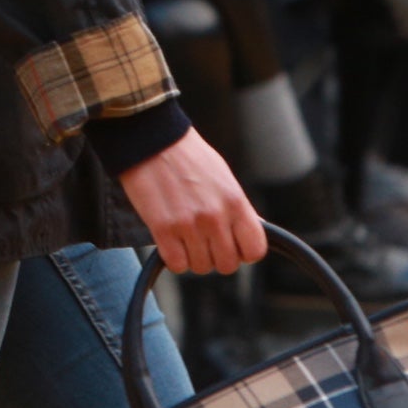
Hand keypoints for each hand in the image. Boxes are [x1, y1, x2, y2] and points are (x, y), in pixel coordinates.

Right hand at [116, 129, 267, 275]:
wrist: (152, 140)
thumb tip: (256, 228)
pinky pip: (177, 264)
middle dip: (216, 256)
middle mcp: (215, 216)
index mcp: (235, 202)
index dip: (243, 252)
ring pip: (200, 267)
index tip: (232, 244)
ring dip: (193, 256)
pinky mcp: (163, 229)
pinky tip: (170, 239)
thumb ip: (238, 207)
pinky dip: (173, 257)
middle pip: (227, 265)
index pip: (254, 249)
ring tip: (184, 234)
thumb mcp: (223, 176)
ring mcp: (189, 224)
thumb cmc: (188, 156)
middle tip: (204, 239)